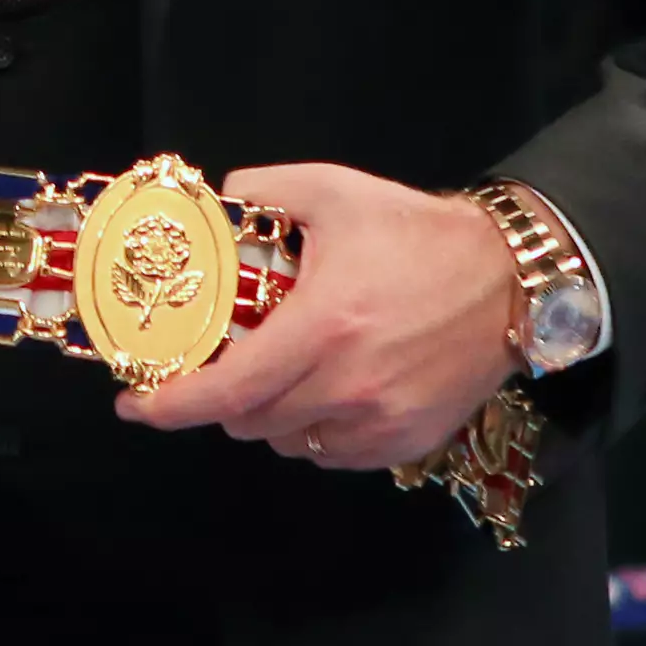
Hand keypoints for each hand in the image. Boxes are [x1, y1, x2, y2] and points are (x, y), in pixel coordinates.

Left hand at [117, 162, 520, 467]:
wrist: (512, 277)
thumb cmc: (418, 233)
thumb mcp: (334, 191)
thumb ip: (263, 192)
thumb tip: (215, 204)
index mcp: (320, 327)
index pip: (226, 390)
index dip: (170, 406)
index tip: (133, 405)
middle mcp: (346, 385)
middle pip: (249, 422)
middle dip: (220, 400)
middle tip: (217, 368)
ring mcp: (380, 421)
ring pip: (289, 442)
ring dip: (266, 417)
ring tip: (276, 375)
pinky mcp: (408, 441)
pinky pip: (333, 455)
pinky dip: (313, 433)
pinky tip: (322, 394)